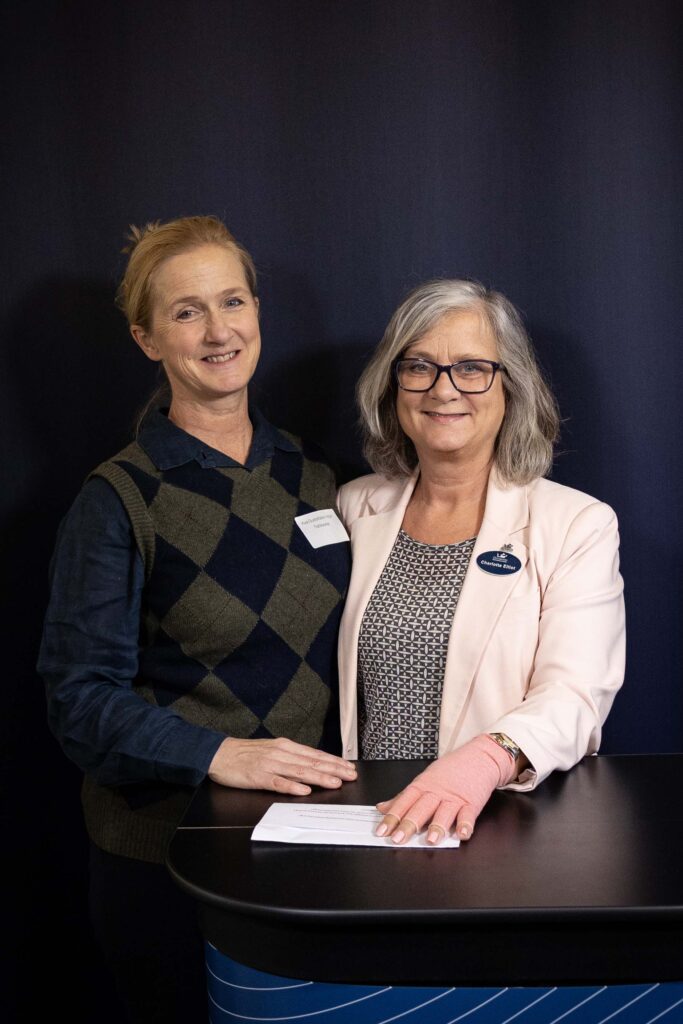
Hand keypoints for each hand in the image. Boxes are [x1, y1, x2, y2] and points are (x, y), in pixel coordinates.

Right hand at [208, 737, 356, 795]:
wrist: (219, 753)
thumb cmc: (245, 753)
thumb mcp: (271, 750)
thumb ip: (290, 757)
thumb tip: (312, 764)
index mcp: (285, 747)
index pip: (314, 754)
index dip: (333, 761)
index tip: (348, 767)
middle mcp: (281, 753)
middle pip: (312, 762)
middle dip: (334, 769)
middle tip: (350, 775)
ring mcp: (270, 765)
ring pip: (300, 772)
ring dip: (319, 777)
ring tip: (335, 782)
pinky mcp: (258, 777)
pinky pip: (278, 782)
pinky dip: (292, 786)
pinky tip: (304, 791)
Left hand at [375, 735, 515, 844]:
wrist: (479, 757)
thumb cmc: (451, 770)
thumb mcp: (424, 779)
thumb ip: (403, 797)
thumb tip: (382, 808)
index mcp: (423, 786)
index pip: (404, 802)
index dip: (392, 817)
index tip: (382, 831)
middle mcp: (437, 792)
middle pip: (421, 809)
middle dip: (409, 824)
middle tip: (398, 839)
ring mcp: (454, 798)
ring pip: (444, 812)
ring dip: (437, 826)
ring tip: (431, 839)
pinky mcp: (472, 802)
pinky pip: (468, 815)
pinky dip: (466, 825)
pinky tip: (462, 834)